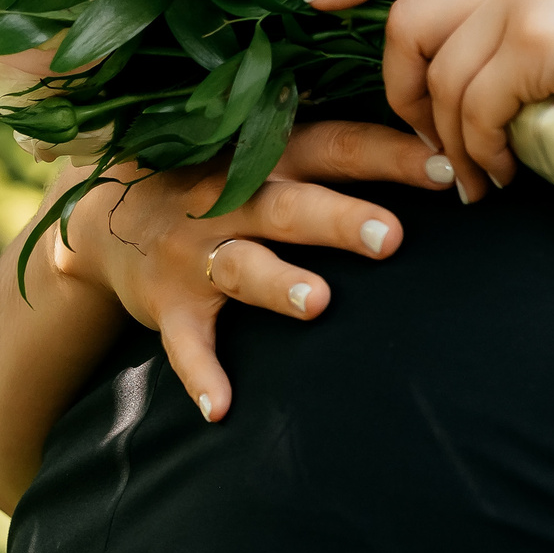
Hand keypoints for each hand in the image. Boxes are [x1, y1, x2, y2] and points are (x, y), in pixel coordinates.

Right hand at [50, 118, 449, 420]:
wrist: (108, 216)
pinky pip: (186, 343)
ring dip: (280, 285)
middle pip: (294, 207)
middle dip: (341, 221)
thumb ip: (340, 153)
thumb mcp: (269, 152)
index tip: (446, 168)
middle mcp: (233, 200)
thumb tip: (445, 144)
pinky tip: (223, 408)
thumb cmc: (222, 179)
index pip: (338, 147)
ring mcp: (199, 253)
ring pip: (244, 268)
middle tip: (393, 238)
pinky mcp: (170, 304)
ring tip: (320, 303)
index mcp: (270, 156)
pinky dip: (201, 375)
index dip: (391, 156)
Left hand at [310, 0, 553, 203]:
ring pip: (435, 77)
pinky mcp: (539, 41)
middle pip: (406, 22)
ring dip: (444, 141)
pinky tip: (497, 181)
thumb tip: (496, 80)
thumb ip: (545, 33)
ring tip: (475, 184)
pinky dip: (475, 154)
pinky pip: (470, 108)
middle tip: (423, 146)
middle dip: (396, 91)